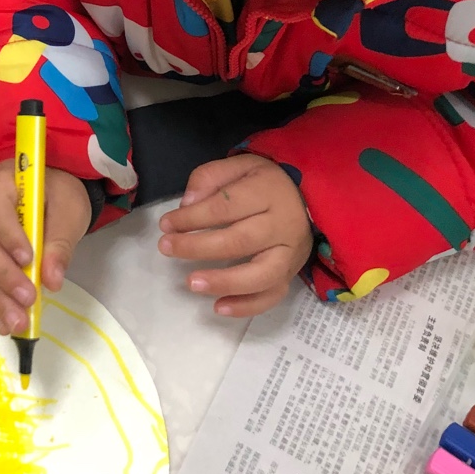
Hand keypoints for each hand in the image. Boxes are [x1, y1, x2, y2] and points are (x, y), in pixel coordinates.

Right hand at [0, 161, 89, 334]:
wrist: (48, 193)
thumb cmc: (57, 193)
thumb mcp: (68, 208)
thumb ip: (60, 241)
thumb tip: (51, 281)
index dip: (9, 237)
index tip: (28, 260)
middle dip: (4, 276)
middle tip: (27, 299)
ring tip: (17, 324)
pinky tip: (5, 325)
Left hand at [158, 155, 310, 317]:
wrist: (308, 199)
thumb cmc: (264, 182)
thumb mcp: (238, 166)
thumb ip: (210, 178)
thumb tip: (187, 204)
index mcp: (267, 193)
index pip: (225, 207)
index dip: (192, 217)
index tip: (166, 224)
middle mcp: (282, 226)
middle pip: (240, 241)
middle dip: (199, 247)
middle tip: (166, 248)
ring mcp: (289, 254)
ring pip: (260, 275)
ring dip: (223, 282)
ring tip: (191, 283)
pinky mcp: (290, 275)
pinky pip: (272, 295)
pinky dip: (246, 306)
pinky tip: (219, 307)